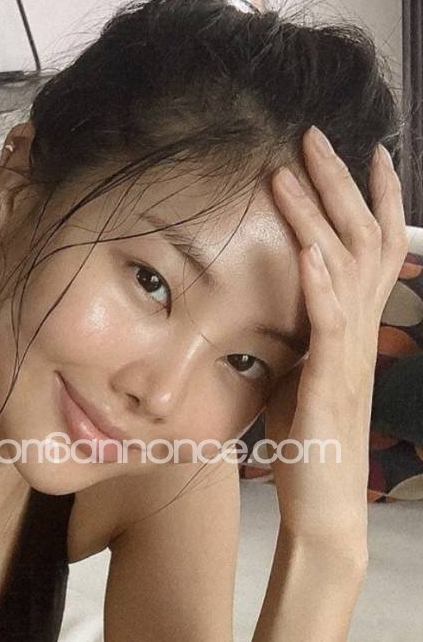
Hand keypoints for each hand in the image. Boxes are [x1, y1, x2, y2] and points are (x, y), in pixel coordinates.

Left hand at [264, 127, 408, 549]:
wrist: (324, 506)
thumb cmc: (309, 446)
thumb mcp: (296, 380)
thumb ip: (293, 342)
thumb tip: (271, 320)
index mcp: (352, 329)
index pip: (369, 249)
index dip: (371, 197)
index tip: (363, 150)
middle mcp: (361, 332)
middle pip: (361, 239)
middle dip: (339, 183)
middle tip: (316, 135)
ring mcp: (351, 354)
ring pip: (341, 269)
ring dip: (315, 217)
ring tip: (291, 172)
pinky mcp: (332, 382)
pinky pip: (331, 323)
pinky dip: (319, 283)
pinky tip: (305, 251)